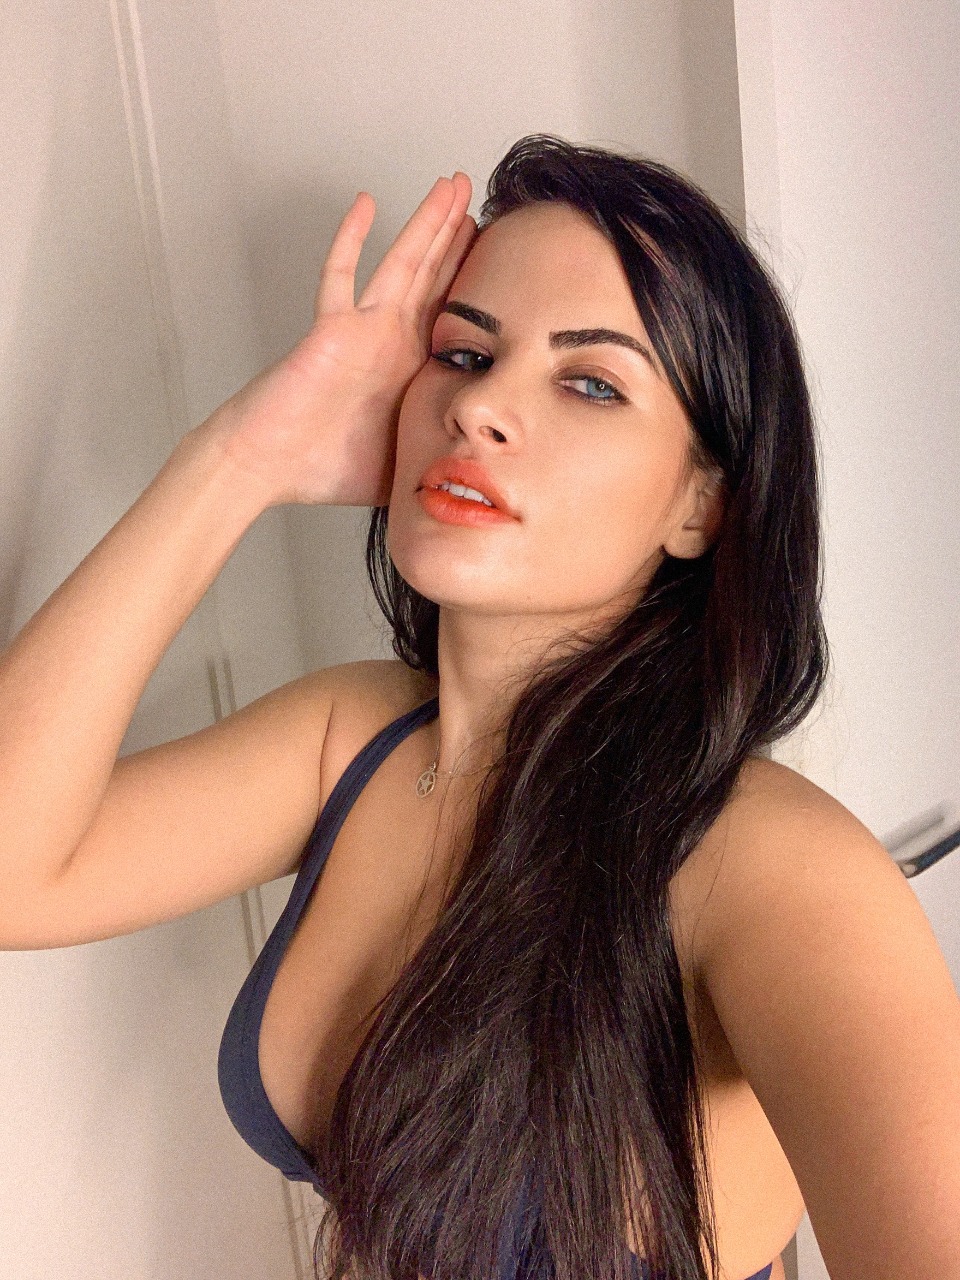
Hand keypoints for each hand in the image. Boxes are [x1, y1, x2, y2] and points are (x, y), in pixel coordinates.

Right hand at [201, 173, 475, 505]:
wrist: (267, 467)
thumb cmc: (321, 468)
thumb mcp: (402, 465)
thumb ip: (435, 456)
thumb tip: (475, 477)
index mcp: (408, 369)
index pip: (450, 314)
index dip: (473, 280)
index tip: (500, 252)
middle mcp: (389, 341)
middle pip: (432, 276)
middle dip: (456, 234)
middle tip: (476, 195)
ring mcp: (361, 331)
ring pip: (403, 264)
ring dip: (427, 223)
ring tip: (452, 184)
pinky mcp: (332, 330)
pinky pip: (341, 275)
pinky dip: (351, 240)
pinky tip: (366, 203)